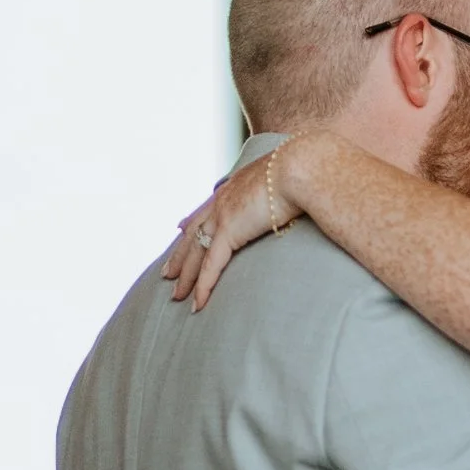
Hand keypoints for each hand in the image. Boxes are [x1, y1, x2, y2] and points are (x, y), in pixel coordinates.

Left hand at [164, 156, 289, 310]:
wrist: (300, 166)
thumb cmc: (302, 170)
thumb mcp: (285, 176)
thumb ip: (279, 185)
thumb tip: (292, 189)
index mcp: (234, 186)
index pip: (207, 208)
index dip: (192, 220)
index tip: (180, 229)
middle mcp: (223, 200)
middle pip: (193, 233)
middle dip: (180, 255)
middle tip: (167, 273)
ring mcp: (223, 215)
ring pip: (196, 253)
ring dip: (185, 276)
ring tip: (177, 295)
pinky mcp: (230, 231)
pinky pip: (211, 265)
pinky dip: (203, 286)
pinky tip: (198, 303)